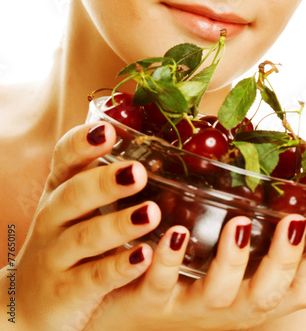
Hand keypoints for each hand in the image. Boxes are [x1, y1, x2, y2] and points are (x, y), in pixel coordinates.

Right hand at [11, 123, 158, 330]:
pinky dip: (120, 267)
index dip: (82, 144)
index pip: (63, 160)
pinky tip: (144, 256)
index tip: (107, 130)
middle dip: (105, 182)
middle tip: (138, 171)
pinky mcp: (68, 291)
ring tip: (151, 213)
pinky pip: (95, 277)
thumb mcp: (71, 207)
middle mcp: (53, 220)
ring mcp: (57, 256)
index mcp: (59, 192)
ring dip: (119, 224)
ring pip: (86, 237)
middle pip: (74, 195)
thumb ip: (98, 178)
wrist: (25, 303)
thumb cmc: (63, 240)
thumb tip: (149, 142)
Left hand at [84, 210, 305, 330]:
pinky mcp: (151, 299)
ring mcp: (191, 305)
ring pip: (219, 294)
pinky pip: (161, 285)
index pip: (300, 290)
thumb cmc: (192, 273)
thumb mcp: (231, 256)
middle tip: (293, 222)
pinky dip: (169, 261)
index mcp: (253, 292)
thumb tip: (281, 178)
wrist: (131, 308)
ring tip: (239, 224)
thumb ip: (256, 224)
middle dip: (285, 260)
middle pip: (267, 295)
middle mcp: (230, 305)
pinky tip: (174, 232)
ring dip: (232, 261)